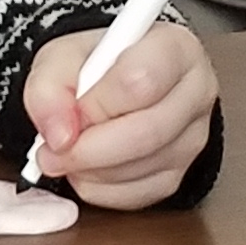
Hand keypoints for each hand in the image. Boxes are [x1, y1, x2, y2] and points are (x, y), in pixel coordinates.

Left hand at [23, 21, 215, 206]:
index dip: (96, 104)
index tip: (70, 109)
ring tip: (67, 152)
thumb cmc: (95, 65)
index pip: (141, 81)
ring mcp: (193, 139)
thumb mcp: (61, 58)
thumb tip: (58, 136)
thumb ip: (49, 88)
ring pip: (141, 169)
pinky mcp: (179, 174)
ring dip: (90, 170)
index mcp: (177, 49)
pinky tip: (85, 168)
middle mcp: (196, 93)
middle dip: (89, 149)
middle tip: (51, 150)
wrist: (112, 84)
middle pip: (147, 133)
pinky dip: (99, 189)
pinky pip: (138, 195)